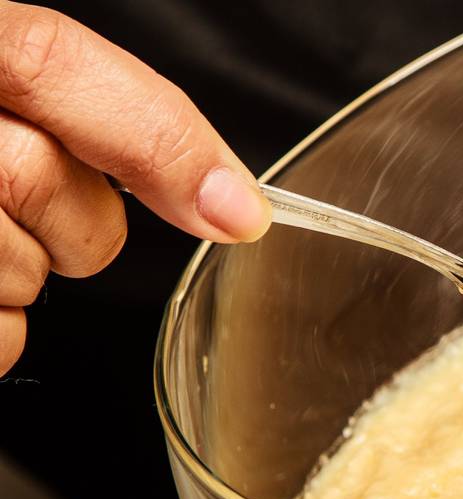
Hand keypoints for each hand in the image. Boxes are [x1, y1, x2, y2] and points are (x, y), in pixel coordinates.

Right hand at [0, 1, 272, 374]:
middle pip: (41, 179)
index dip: (160, 140)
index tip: (241, 211)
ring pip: (19, 269)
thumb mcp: (11, 93)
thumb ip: (117, 123)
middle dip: (74, 218)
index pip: (54, 64)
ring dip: (22, 272)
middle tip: (32, 210)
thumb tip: (232, 205)